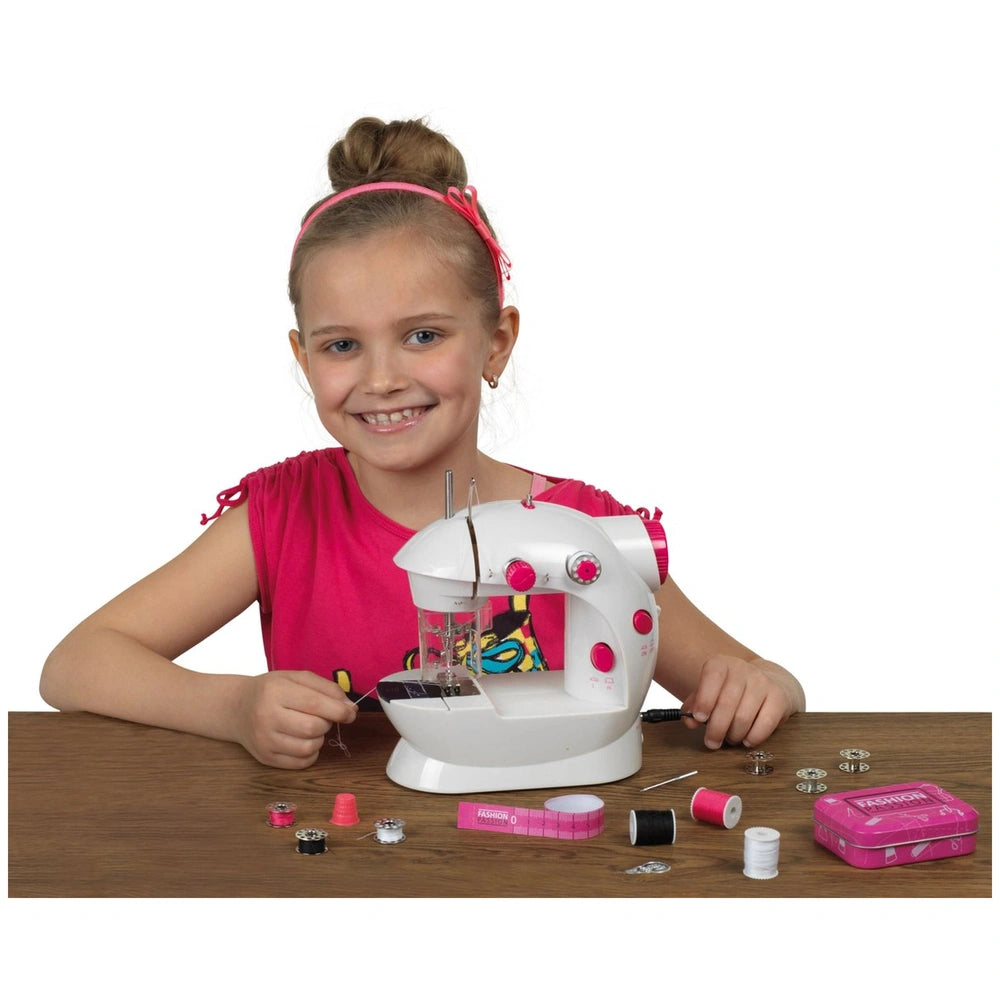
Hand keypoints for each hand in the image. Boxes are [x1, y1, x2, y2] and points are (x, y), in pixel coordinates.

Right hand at [233, 671, 358, 767]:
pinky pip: (301, 762)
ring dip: (319, 738)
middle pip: (313, 728)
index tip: (351, 712)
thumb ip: (326, 689)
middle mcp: (266, 717)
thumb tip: (350, 708)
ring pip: (308, 747)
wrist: (236, 707)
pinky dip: (311, 753)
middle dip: (327, 723)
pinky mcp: (265, 758)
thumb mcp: (296, 678)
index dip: (339, 710)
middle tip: (323, 716)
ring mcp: (264, 740)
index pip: (314, 704)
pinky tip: (304, 740)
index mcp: (275, 691)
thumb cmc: (271, 690)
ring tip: (310, 727)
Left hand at [681, 654, 804, 749]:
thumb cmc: (732, 692)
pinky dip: (753, 737)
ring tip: (730, 739)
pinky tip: (747, 740)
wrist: (769, 684)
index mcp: (722, 664)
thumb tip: (689, 721)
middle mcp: (743, 669)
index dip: (704, 699)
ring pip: (744, 717)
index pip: (712, 676)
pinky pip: (765, 723)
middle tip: (712, 742)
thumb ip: (695, 706)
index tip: (699, 718)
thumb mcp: (710, 692)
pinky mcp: (779, 697)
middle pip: (727, 703)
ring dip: (734, 735)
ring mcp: (763, 682)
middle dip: (716, 728)